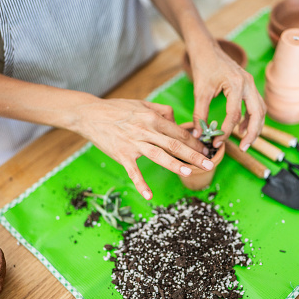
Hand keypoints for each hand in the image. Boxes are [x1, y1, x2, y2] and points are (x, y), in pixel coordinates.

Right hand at [72, 98, 213, 199]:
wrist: (90, 114)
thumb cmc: (117, 109)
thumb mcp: (142, 103)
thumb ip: (162, 110)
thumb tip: (177, 121)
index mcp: (152, 117)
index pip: (178, 132)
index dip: (194, 142)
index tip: (205, 150)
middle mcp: (145, 130)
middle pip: (174, 144)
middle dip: (193, 154)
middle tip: (208, 164)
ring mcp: (133, 143)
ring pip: (159, 155)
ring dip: (175, 164)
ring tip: (190, 172)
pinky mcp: (121, 154)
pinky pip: (133, 171)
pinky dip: (141, 184)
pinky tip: (149, 195)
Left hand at [189, 41, 265, 150]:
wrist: (207, 48)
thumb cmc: (203, 66)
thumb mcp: (199, 92)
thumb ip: (199, 114)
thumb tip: (198, 135)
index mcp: (236, 84)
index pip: (235, 114)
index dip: (226, 131)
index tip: (216, 142)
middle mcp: (248, 83)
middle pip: (258, 114)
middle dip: (252, 133)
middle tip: (243, 148)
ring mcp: (251, 84)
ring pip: (261, 110)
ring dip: (255, 127)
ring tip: (245, 141)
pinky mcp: (249, 85)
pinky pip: (256, 105)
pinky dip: (252, 118)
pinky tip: (242, 128)